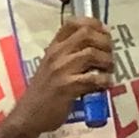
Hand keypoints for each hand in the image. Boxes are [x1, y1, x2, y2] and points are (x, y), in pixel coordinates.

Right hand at [9, 19, 113, 136]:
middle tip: (110, 54)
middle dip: (105, 42)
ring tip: (109, 70)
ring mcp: (61, 70)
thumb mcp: (51, 66)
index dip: (94, 24)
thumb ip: (69, 54)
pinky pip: (92, 78)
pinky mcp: (67, 88)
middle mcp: (57, 54)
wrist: (28, 115)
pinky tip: (106, 84)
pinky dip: (104, 80)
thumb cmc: (43, 91)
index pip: (73, 23)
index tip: (105, 32)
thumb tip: (97, 46)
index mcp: (54, 47)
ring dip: (106, 61)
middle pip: (86, 34)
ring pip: (91, 54)